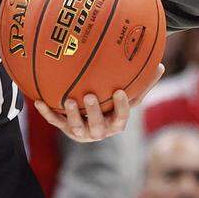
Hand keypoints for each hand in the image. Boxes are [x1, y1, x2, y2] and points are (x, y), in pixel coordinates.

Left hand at [33, 64, 164, 142]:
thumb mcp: (130, 97)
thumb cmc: (114, 106)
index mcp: (115, 124)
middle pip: (97, 126)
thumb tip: (161, 65)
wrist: (93, 121)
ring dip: (71, 115)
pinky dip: (47, 113)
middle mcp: (99, 131)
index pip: (121, 118)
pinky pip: (56, 122)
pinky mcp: (66, 129)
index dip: (120, 107)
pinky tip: (37, 101)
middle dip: (94, 112)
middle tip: (90, 96)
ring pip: (76, 127)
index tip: (118, 92)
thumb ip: (144, 84)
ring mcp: (81, 132)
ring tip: (69, 101)